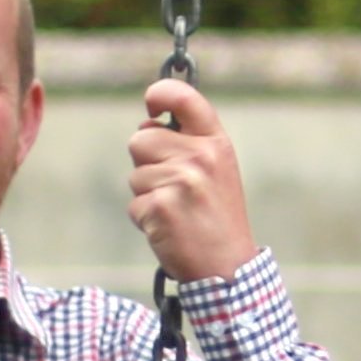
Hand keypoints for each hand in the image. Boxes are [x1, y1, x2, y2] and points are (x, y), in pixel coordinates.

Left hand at [121, 75, 256, 281]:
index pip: (183, 97)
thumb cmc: (217, 216)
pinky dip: (145, 220)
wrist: (227, 266)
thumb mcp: (217, 169)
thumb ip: (188, 142)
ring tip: (176, 211)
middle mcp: (199, 156)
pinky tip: (169, 228)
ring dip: (146, 194)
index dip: (160, 94)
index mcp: (215, 142)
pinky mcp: (160, 207)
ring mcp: (180, 181)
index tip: (153, 107)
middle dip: (146, 162)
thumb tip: (147, 124)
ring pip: (134, 174)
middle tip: (175, 188)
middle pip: (141, 138)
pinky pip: (133, 204)